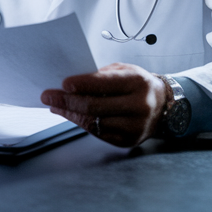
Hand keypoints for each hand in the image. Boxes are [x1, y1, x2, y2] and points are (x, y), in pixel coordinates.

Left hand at [40, 63, 168, 147]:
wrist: (163, 106)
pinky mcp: (128, 141)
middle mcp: (138, 106)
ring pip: (93, 122)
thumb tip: (69, 83)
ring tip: (55, 105)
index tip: (62, 84)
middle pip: (95, 106)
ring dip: (69, 113)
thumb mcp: (124, 71)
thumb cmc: (137, 85)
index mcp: (137, 83)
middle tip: (48, 96)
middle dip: (67, 101)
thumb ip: (100, 75)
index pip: (104, 84)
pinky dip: (80, 123)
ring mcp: (134, 126)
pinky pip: (97, 133)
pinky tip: (70, 114)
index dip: (81, 84)